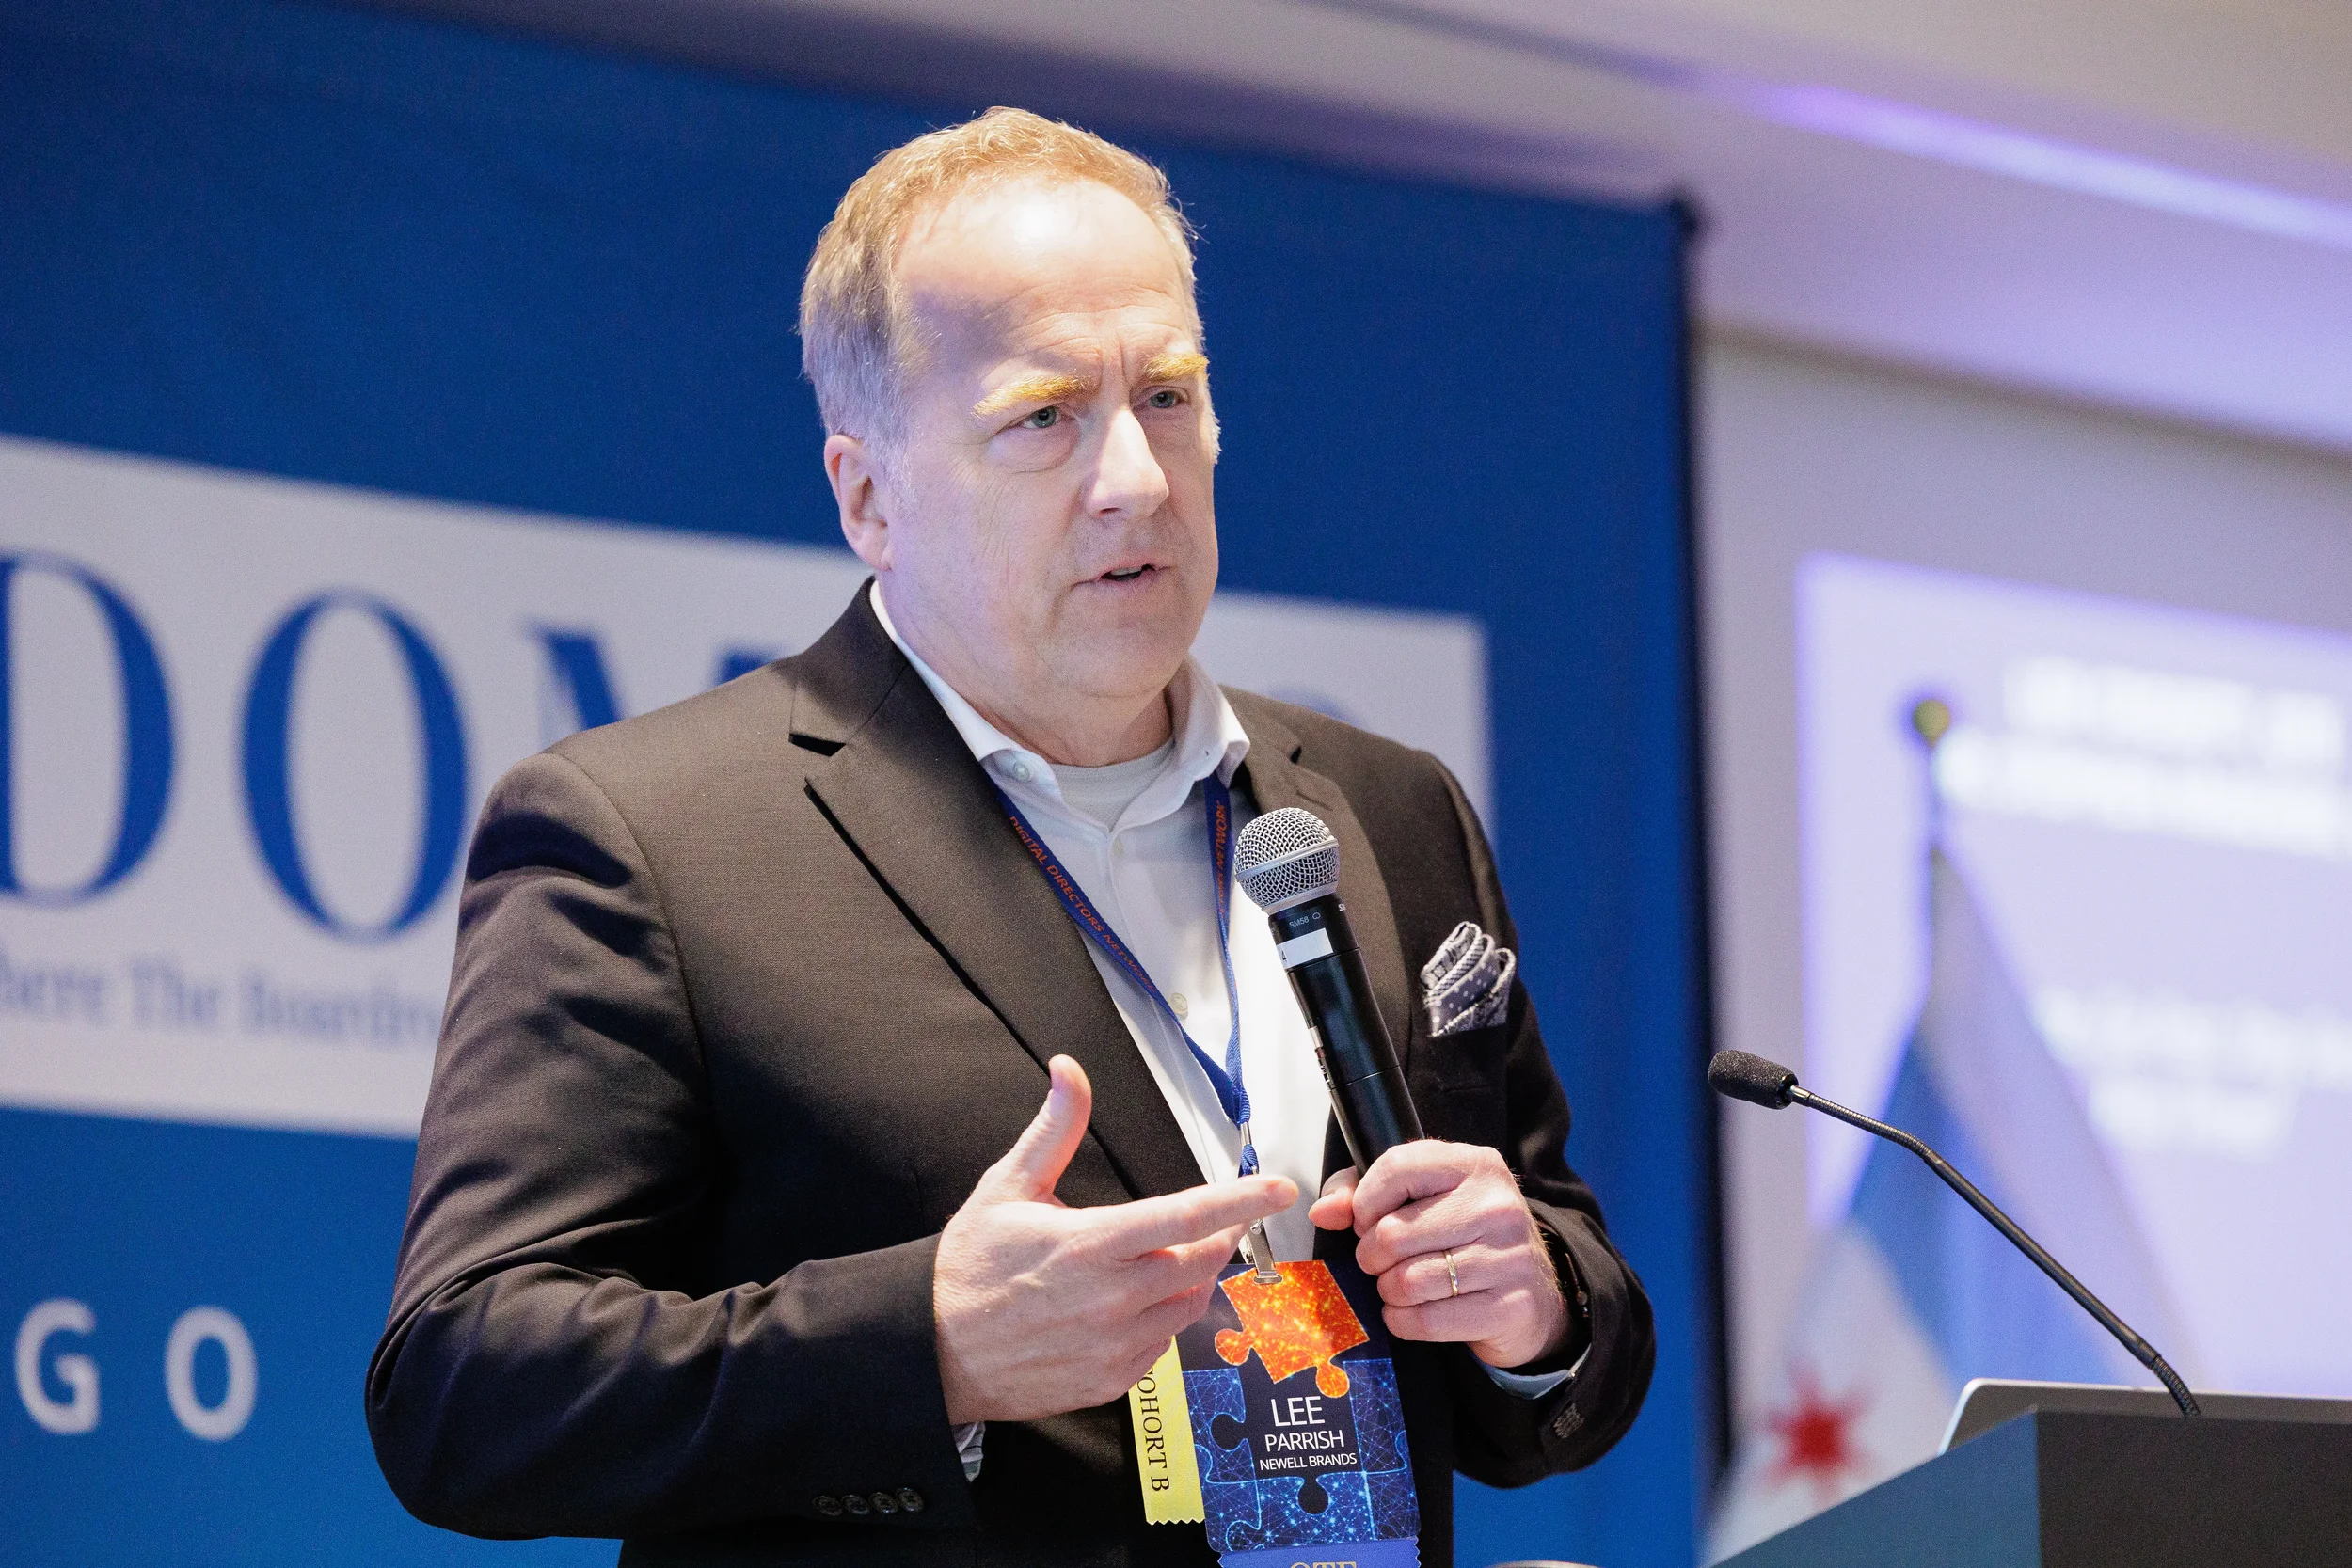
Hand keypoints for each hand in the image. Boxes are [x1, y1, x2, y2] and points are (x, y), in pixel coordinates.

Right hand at [934, 1056, 1297, 1425]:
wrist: (932, 1351)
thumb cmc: (969, 1267)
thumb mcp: (1007, 1187)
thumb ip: (1054, 1129)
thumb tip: (1070, 1071)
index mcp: (1091, 1244)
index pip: (1186, 1215)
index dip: (1240, 1200)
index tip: (1279, 1187)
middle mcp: (1111, 1299)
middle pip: (1201, 1263)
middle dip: (1219, 1238)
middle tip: (1214, 1222)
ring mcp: (1113, 1347)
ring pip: (1186, 1307)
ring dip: (1189, 1280)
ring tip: (1160, 1261)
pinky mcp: (1110, 1382)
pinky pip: (1159, 1347)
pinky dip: (1159, 1321)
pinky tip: (1126, 1307)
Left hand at [1310, 1141, 1567, 1370]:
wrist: (1532, 1293)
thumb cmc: (1462, 1236)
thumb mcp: (1421, 1198)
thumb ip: (1361, 1193)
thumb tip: (1323, 1212)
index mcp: (1475, 1165)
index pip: (1397, 1167)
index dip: (1365, 1201)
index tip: (1367, 1220)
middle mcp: (1497, 1205)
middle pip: (1393, 1233)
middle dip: (1371, 1255)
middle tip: (1382, 1261)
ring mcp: (1509, 1257)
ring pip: (1407, 1281)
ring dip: (1388, 1290)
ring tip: (1399, 1285)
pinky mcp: (1509, 1307)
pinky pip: (1427, 1320)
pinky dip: (1403, 1321)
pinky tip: (1411, 1312)